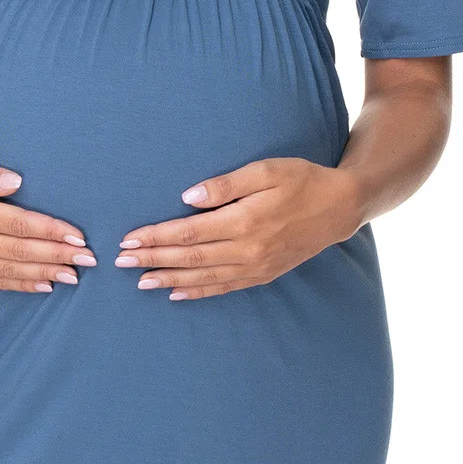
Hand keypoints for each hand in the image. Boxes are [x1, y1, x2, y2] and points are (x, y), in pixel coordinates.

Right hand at [0, 157, 95, 291]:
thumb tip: (16, 181)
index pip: (18, 225)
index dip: (50, 231)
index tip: (78, 235)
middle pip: (21, 252)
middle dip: (58, 256)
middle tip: (90, 259)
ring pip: (12, 270)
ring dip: (46, 273)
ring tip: (77, 276)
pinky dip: (23, 285)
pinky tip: (46, 286)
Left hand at [114, 157, 364, 299]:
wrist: (340, 207)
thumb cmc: (302, 180)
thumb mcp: (266, 170)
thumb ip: (226, 184)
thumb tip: (188, 197)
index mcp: (245, 220)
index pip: (189, 231)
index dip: (157, 236)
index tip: (130, 239)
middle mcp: (248, 249)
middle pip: (190, 257)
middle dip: (153, 259)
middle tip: (122, 263)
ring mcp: (256, 266)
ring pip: (203, 277)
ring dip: (169, 278)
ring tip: (140, 282)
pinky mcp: (263, 274)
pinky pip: (224, 287)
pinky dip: (198, 291)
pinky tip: (177, 292)